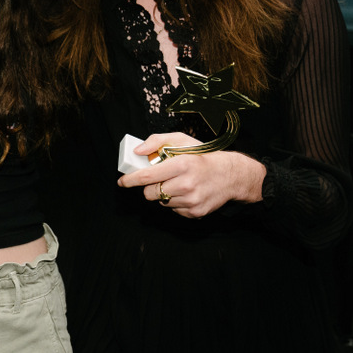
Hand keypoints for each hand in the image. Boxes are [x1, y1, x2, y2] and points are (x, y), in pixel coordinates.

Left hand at [117, 131, 265, 217]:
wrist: (231, 175)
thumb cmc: (202, 156)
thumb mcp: (181, 140)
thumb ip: (156, 141)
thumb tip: (138, 151)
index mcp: (181, 164)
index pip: (146, 176)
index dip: (130, 180)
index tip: (122, 182)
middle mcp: (186, 184)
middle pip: (150, 193)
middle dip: (149, 187)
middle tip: (158, 179)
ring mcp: (191, 200)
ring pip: (161, 202)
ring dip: (164, 194)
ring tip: (178, 183)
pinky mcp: (195, 212)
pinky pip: (173, 210)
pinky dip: (175, 202)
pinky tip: (187, 192)